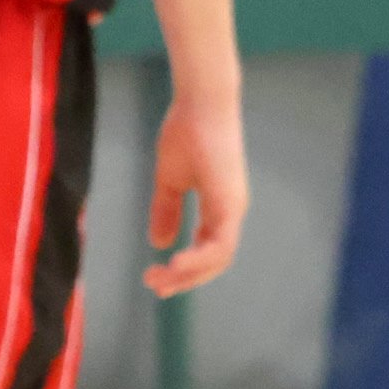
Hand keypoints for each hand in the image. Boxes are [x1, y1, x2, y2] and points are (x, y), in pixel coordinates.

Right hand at [143, 88, 248, 296]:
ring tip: (160, 280)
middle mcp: (230, 211)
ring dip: (189, 273)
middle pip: (214, 261)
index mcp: (219, 207)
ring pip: (218, 257)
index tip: (156, 278)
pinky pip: (220, 243)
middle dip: (184, 279)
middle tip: (155, 286)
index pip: (207, 250)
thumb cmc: (186, 132)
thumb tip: (159, 242)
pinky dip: (200, 258)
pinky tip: (177, 262)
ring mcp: (233, 207)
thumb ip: (166, 210)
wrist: (200, 102)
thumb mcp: (170, 179)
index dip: (185, 269)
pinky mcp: (230, 202)